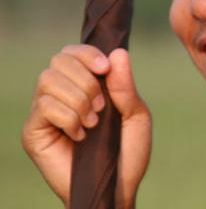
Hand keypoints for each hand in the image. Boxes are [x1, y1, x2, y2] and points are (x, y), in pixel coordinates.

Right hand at [22, 45, 151, 207]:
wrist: (117, 187)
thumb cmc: (129, 152)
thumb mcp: (136, 115)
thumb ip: (125, 86)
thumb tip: (118, 53)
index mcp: (85, 85)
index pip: (73, 53)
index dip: (87, 54)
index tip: (105, 69)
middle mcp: (61, 94)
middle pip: (59, 60)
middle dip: (86, 80)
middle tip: (101, 108)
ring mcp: (45, 112)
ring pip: (48, 80)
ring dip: (77, 100)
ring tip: (92, 123)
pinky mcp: (34, 131)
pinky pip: (44, 107)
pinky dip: (68, 118)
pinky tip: (80, 136)